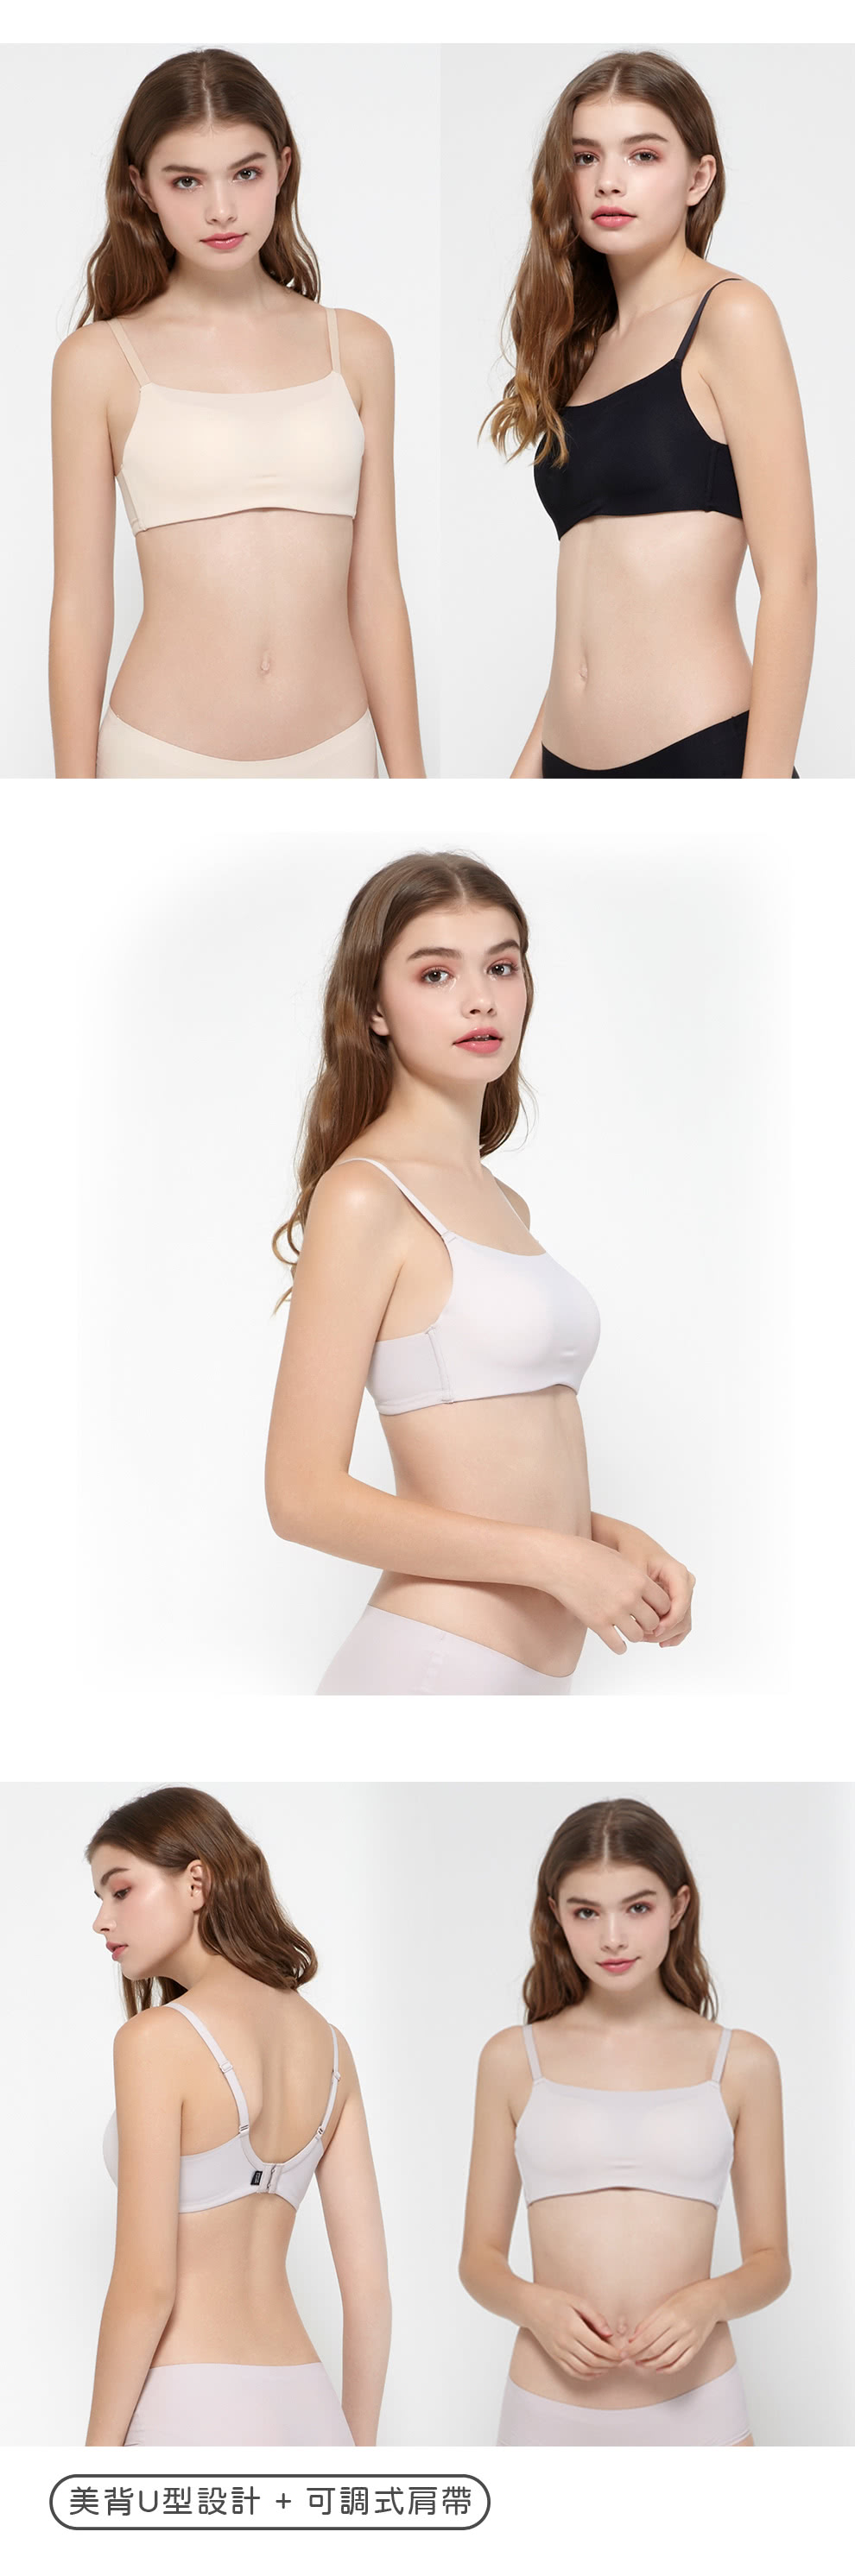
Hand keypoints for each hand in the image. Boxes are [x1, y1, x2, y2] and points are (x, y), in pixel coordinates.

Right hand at [527, 2285, 623, 2376]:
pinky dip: (587, 2376)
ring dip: (601, 2371)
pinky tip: (597, 2372)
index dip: (614, 2353)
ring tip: (612, 2366)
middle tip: (622, 2360)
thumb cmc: (555, 2300)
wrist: (530, 2306)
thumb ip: (595, 2317)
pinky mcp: (555, 2357)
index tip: (624, 2353)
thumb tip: (610, 2334)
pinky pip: (572, 2372)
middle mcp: (565, 2343)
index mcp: (572, 2327)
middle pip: (593, 2361)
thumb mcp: (577, 2301)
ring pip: (584, 2370)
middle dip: (611, 2363)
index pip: (598, 2347)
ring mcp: (559, 2352)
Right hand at [550, 1536, 671, 1654]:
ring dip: (635, 1634)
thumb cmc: (588, 1556)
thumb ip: (637, 1578)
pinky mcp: (597, 1624)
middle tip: (641, 1621)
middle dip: (649, 1623)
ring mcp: (614, 1613)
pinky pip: (618, 1645)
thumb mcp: (621, 1560)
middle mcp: (630, 1598)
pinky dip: (620, 1646)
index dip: (661, 1608)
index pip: (665, 1604)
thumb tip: (648, 1595)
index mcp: (639, 1580)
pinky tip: (618, 1642)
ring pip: (638, 1636)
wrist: (561, 1562)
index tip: (653, 1609)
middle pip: (654, 1622)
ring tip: (628, 1630)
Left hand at [609, 1524, 694, 1648]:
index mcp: (677, 1572)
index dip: (670, 1619)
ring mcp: (684, 1592)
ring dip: (666, 1634)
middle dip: (665, 1629)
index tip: (654, 1630)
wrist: (632, 1544)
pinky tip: (659, 1642)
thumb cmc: (632, 1553)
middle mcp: (685, 1582)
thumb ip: (641, 1593)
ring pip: (683, 1621)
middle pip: (683, 1614)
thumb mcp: (633, 1569)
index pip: (681, 1601)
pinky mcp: (679, 1600)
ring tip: (644, 1638)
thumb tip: (645, 1620)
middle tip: (643, 1636)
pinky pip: (681, 1621)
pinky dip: (672, 1633)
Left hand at [626, 2278, 719, 2373]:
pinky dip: (669, 2369)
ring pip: (667, 2359)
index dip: (634, 2348)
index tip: (623, 2353)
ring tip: (641, 2364)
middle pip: (655, 2349)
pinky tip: (659, 2369)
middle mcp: (680, 2328)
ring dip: (651, 2364)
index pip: (647, 2337)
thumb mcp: (665, 2304)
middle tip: (629, 2359)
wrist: (712, 2300)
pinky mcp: (697, 2346)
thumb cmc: (687, 2298)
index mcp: (670, 2315)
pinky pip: (681, 2362)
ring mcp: (690, 2339)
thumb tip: (634, 2338)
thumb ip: (649, 2321)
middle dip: (639, 2357)